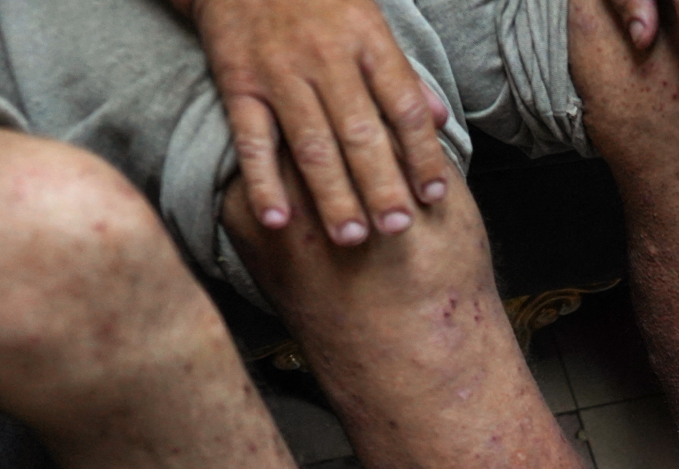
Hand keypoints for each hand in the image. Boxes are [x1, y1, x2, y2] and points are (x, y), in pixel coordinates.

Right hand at [180, 0, 452, 242]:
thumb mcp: (368, 18)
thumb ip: (400, 71)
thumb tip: (439, 119)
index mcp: (366, 40)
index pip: (402, 105)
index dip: (422, 153)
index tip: (435, 195)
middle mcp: (326, 57)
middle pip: (360, 132)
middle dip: (381, 185)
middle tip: (398, 229)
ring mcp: (280, 72)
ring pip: (311, 143)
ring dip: (332, 195)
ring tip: (350, 237)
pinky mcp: (239, 82)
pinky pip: (253, 140)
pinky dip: (263, 183)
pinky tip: (278, 221)